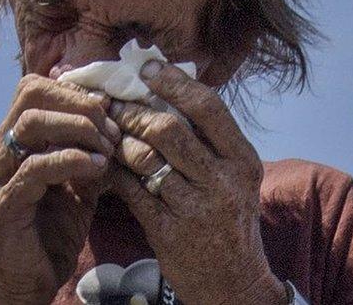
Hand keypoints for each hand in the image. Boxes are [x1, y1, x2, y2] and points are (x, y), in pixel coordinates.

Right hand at [0, 75, 119, 303]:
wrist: (32, 282)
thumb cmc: (55, 229)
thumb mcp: (81, 179)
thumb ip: (90, 146)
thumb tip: (112, 108)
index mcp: (13, 139)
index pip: (35, 87)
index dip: (76, 91)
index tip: (109, 110)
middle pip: (32, 95)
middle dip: (80, 104)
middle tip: (112, 129)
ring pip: (32, 124)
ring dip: (79, 129)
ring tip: (107, 149)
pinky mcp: (3, 204)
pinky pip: (35, 167)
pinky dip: (71, 160)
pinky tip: (97, 167)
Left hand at [108, 61, 284, 304]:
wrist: (234, 283)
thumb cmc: (230, 220)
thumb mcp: (235, 178)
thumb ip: (211, 140)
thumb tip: (173, 89)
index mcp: (243, 160)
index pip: (208, 107)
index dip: (174, 82)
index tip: (148, 68)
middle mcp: (223, 181)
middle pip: (169, 129)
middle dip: (135, 112)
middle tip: (115, 104)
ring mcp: (195, 208)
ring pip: (144, 158)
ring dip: (121, 140)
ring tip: (110, 132)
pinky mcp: (168, 232)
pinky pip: (131, 190)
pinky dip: (115, 172)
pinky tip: (109, 164)